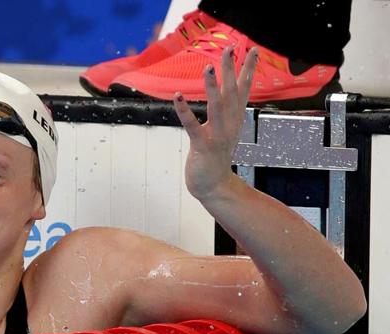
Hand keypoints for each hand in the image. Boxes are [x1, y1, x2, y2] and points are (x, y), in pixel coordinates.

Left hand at [173, 46, 257, 200]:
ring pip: (216, 107)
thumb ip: (225, 111)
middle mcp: (229, 125)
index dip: (249, 69)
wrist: (214, 186)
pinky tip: (177, 96)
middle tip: (230, 48)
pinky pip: (192, 126)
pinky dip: (184, 111)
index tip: (254, 49)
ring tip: (208, 67)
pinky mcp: (202, 146)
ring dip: (211, 88)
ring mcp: (217, 136)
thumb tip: (226, 91)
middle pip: (232, 93)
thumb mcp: (225, 131)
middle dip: (231, 70)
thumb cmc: (216, 157)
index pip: (244, 90)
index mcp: (235, 120)